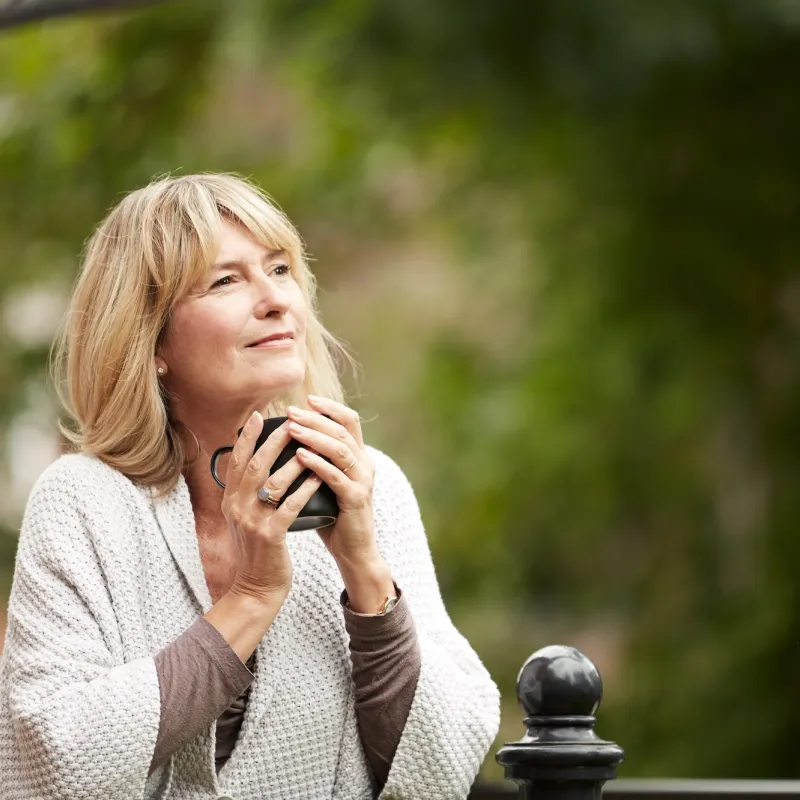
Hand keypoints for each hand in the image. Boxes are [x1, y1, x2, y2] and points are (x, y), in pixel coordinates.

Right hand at [221, 410, 322, 603]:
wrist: (256, 588)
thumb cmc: (257, 550)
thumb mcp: (243, 519)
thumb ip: (246, 493)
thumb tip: (256, 463)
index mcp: (230, 501)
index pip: (235, 461)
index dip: (247, 437)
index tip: (260, 416)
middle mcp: (237, 508)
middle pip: (255, 466)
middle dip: (274, 441)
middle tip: (292, 422)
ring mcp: (252, 522)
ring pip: (273, 483)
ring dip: (294, 462)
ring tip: (312, 445)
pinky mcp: (271, 536)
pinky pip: (291, 506)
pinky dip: (306, 489)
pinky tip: (319, 477)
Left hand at [286, 396, 379, 570]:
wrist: (354, 551)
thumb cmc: (334, 517)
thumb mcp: (325, 483)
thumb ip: (316, 463)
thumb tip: (285, 442)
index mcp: (359, 457)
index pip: (349, 421)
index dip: (329, 407)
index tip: (307, 399)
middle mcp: (365, 465)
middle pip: (342, 430)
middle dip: (315, 418)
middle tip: (291, 412)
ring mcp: (363, 481)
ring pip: (340, 449)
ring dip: (314, 436)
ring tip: (292, 428)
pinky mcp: (356, 499)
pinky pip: (336, 476)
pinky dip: (317, 463)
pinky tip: (300, 455)